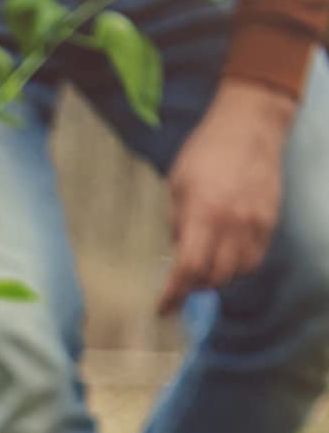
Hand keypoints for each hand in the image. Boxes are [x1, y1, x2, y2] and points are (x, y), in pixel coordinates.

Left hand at [159, 78, 294, 314]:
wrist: (250, 125)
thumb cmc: (205, 151)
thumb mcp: (177, 186)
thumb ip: (177, 223)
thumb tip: (176, 254)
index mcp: (204, 214)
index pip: (188, 268)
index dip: (173, 295)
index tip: (162, 308)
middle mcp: (233, 223)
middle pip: (214, 277)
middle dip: (193, 287)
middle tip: (180, 283)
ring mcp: (256, 222)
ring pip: (237, 272)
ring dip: (217, 278)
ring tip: (202, 269)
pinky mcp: (271, 219)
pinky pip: (255, 258)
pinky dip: (238, 266)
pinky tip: (225, 257)